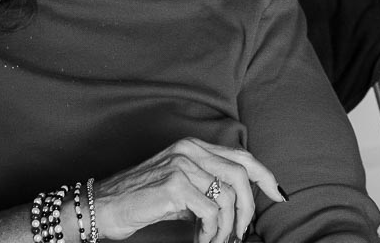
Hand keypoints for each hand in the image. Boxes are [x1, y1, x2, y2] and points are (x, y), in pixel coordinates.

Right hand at [94, 137, 286, 242]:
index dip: (264, 175)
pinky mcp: (174, 185)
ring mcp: (182, 164)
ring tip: (217, 241)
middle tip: (242, 233)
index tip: (278, 195)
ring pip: (227, 196)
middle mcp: (190, 149)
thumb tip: (238, 206)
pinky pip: (210, 211)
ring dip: (227, 227)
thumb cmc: (140, 200)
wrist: (101, 206)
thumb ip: (207, 187)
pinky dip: (212, 231)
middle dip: (249, 207)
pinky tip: (202, 240)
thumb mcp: (180, 187)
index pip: (241, 155)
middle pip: (240, 174)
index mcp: (194, 146)